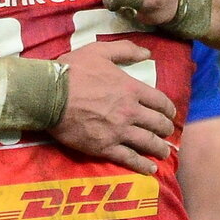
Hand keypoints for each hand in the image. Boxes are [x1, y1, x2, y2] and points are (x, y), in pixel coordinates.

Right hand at [50, 40, 175, 173]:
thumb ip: (125, 50)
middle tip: (166, 132)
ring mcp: (118, 131)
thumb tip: (147, 52)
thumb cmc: (73, 70)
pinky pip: (129, 159)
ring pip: (147, 143)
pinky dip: (142, 165)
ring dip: (159, 148)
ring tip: (164, 153)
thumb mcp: (99, 51)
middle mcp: (130, 112)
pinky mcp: (104, 147)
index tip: (170, 113)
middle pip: (157, 123)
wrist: (49, 94)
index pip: (160, 101)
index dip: (168, 109)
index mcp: (131, 89)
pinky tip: (150, 169)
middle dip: (165, 129)